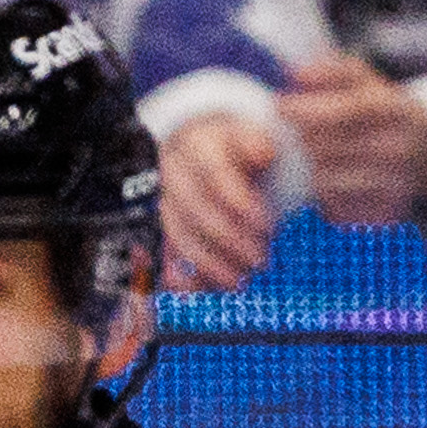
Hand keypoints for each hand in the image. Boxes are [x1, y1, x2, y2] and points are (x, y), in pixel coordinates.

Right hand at [157, 105, 279, 292]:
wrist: (209, 154)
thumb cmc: (240, 149)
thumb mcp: (253, 136)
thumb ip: (258, 143)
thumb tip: (264, 153)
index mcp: (197, 141)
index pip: (216, 175)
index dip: (242, 204)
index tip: (270, 227)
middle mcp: (171, 169)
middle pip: (196, 210)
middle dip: (232, 241)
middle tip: (262, 261)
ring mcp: (159, 199)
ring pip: (179, 236)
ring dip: (211, 265)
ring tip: (242, 281)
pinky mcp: (156, 226)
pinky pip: (163, 256)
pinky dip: (182, 279)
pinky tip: (204, 291)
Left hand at [275, 54, 426, 231]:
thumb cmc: (384, 111)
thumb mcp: (368, 82)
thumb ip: (332, 71)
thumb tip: (296, 73)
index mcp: (395, 111)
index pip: (346, 112)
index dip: (308, 110)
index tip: (280, 105)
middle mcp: (397, 148)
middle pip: (328, 148)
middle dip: (302, 139)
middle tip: (293, 134)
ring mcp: (393, 184)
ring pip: (325, 181)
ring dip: (309, 169)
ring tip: (310, 158)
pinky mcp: (384, 213)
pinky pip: (334, 208)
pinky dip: (322, 196)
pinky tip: (325, 182)